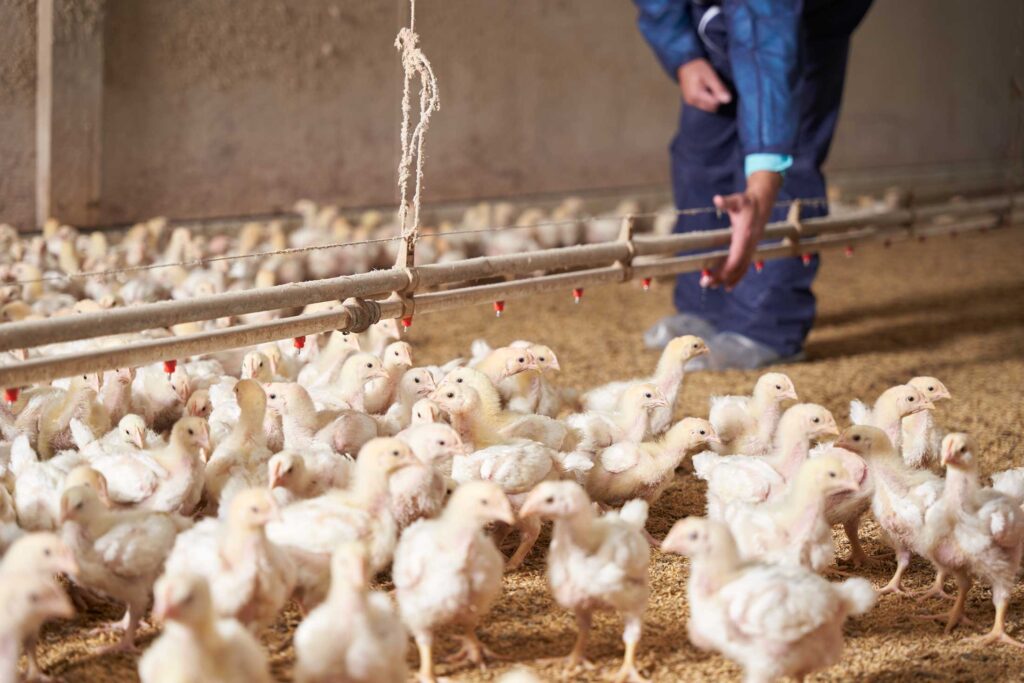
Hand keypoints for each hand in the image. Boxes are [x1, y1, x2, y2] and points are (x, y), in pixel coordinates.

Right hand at [677, 58, 731, 112]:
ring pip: (707, 107)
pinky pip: (702, 104)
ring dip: (711, 99)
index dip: (720, 95)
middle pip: (711, 107)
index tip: (718, 85)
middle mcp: (692, 102)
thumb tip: (728, 100)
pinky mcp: (689, 100)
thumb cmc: (698, 67)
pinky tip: (704, 89)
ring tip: (709, 86)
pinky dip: (706, 99)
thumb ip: (719, 88)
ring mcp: (690, 102)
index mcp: (697, 96)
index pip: (715, 103)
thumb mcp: (710, 76)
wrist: (685, 63)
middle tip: (714, 85)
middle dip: (716, 99)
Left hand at [703, 171, 782, 288]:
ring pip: (741, 269)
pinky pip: (744, 266)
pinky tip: (728, 285)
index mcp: (745, 236)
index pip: (735, 258)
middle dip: (722, 277)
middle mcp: (750, 245)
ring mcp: (751, 248)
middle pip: (737, 267)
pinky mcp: (751, 249)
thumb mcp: (736, 200)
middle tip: (706, 284)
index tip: (713, 278)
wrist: (762, 202)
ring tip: (713, 286)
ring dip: (728, 279)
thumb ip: (726, 202)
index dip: (725, 270)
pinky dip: (737, 276)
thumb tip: (717, 199)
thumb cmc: (746, 202)